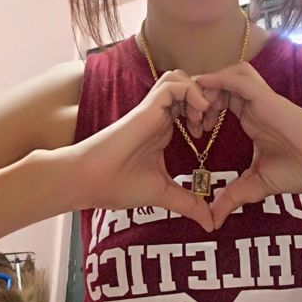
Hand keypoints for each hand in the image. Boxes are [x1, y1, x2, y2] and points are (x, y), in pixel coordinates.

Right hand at [73, 70, 213, 231]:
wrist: (90, 182)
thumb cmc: (118, 185)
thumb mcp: (163, 194)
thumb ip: (188, 203)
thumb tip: (211, 224)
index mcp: (163, 129)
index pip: (189, 105)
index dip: (206, 111)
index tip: (210, 132)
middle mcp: (160, 115)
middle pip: (188, 86)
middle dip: (207, 97)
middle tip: (211, 121)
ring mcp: (153, 109)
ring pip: (180, 78)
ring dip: (198, 92)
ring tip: (203, 116)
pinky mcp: (147, 107)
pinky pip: (173, 85)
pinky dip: (190, 92)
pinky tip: (197, 113)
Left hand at [195, 63, 301, 228]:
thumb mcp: (258, 184)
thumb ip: (234, 196)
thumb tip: (212, 220)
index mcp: (251, 118)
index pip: (220, 101)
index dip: (202, 109)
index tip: (194, 131)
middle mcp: (254, 104)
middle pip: (220, 84)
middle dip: (200, 96)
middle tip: (191, 120)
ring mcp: (260, 99)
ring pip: (228, 75)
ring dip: (209, 85)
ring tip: (199, 108)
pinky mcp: (267, 97)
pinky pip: (239, 80)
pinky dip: (219, 79)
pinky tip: (203, 88)